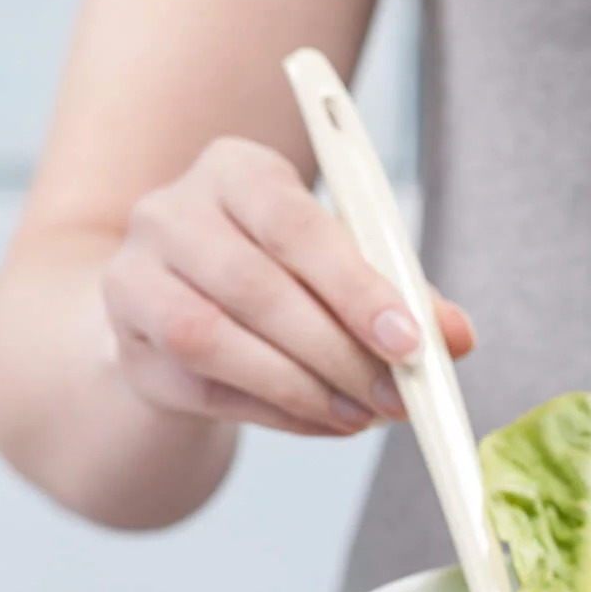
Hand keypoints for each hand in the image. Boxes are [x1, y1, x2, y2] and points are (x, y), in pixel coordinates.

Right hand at [101, 136, 473, 438]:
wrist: (182, 312)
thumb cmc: (280, 277)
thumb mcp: (343, 268)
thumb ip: (401, 295)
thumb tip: (458, 337)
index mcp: (235, 170)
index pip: (295, 224)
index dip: (357, 288)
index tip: (411, 343)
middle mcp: (171, 211)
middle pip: (257, 287)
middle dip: (339, 352)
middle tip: (397, 397)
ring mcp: (136, 276)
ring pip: (217, 339)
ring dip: (304, 388)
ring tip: (362, 414)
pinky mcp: (132, 345)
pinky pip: (209, 387)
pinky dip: (279, 413)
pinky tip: (327, 421)